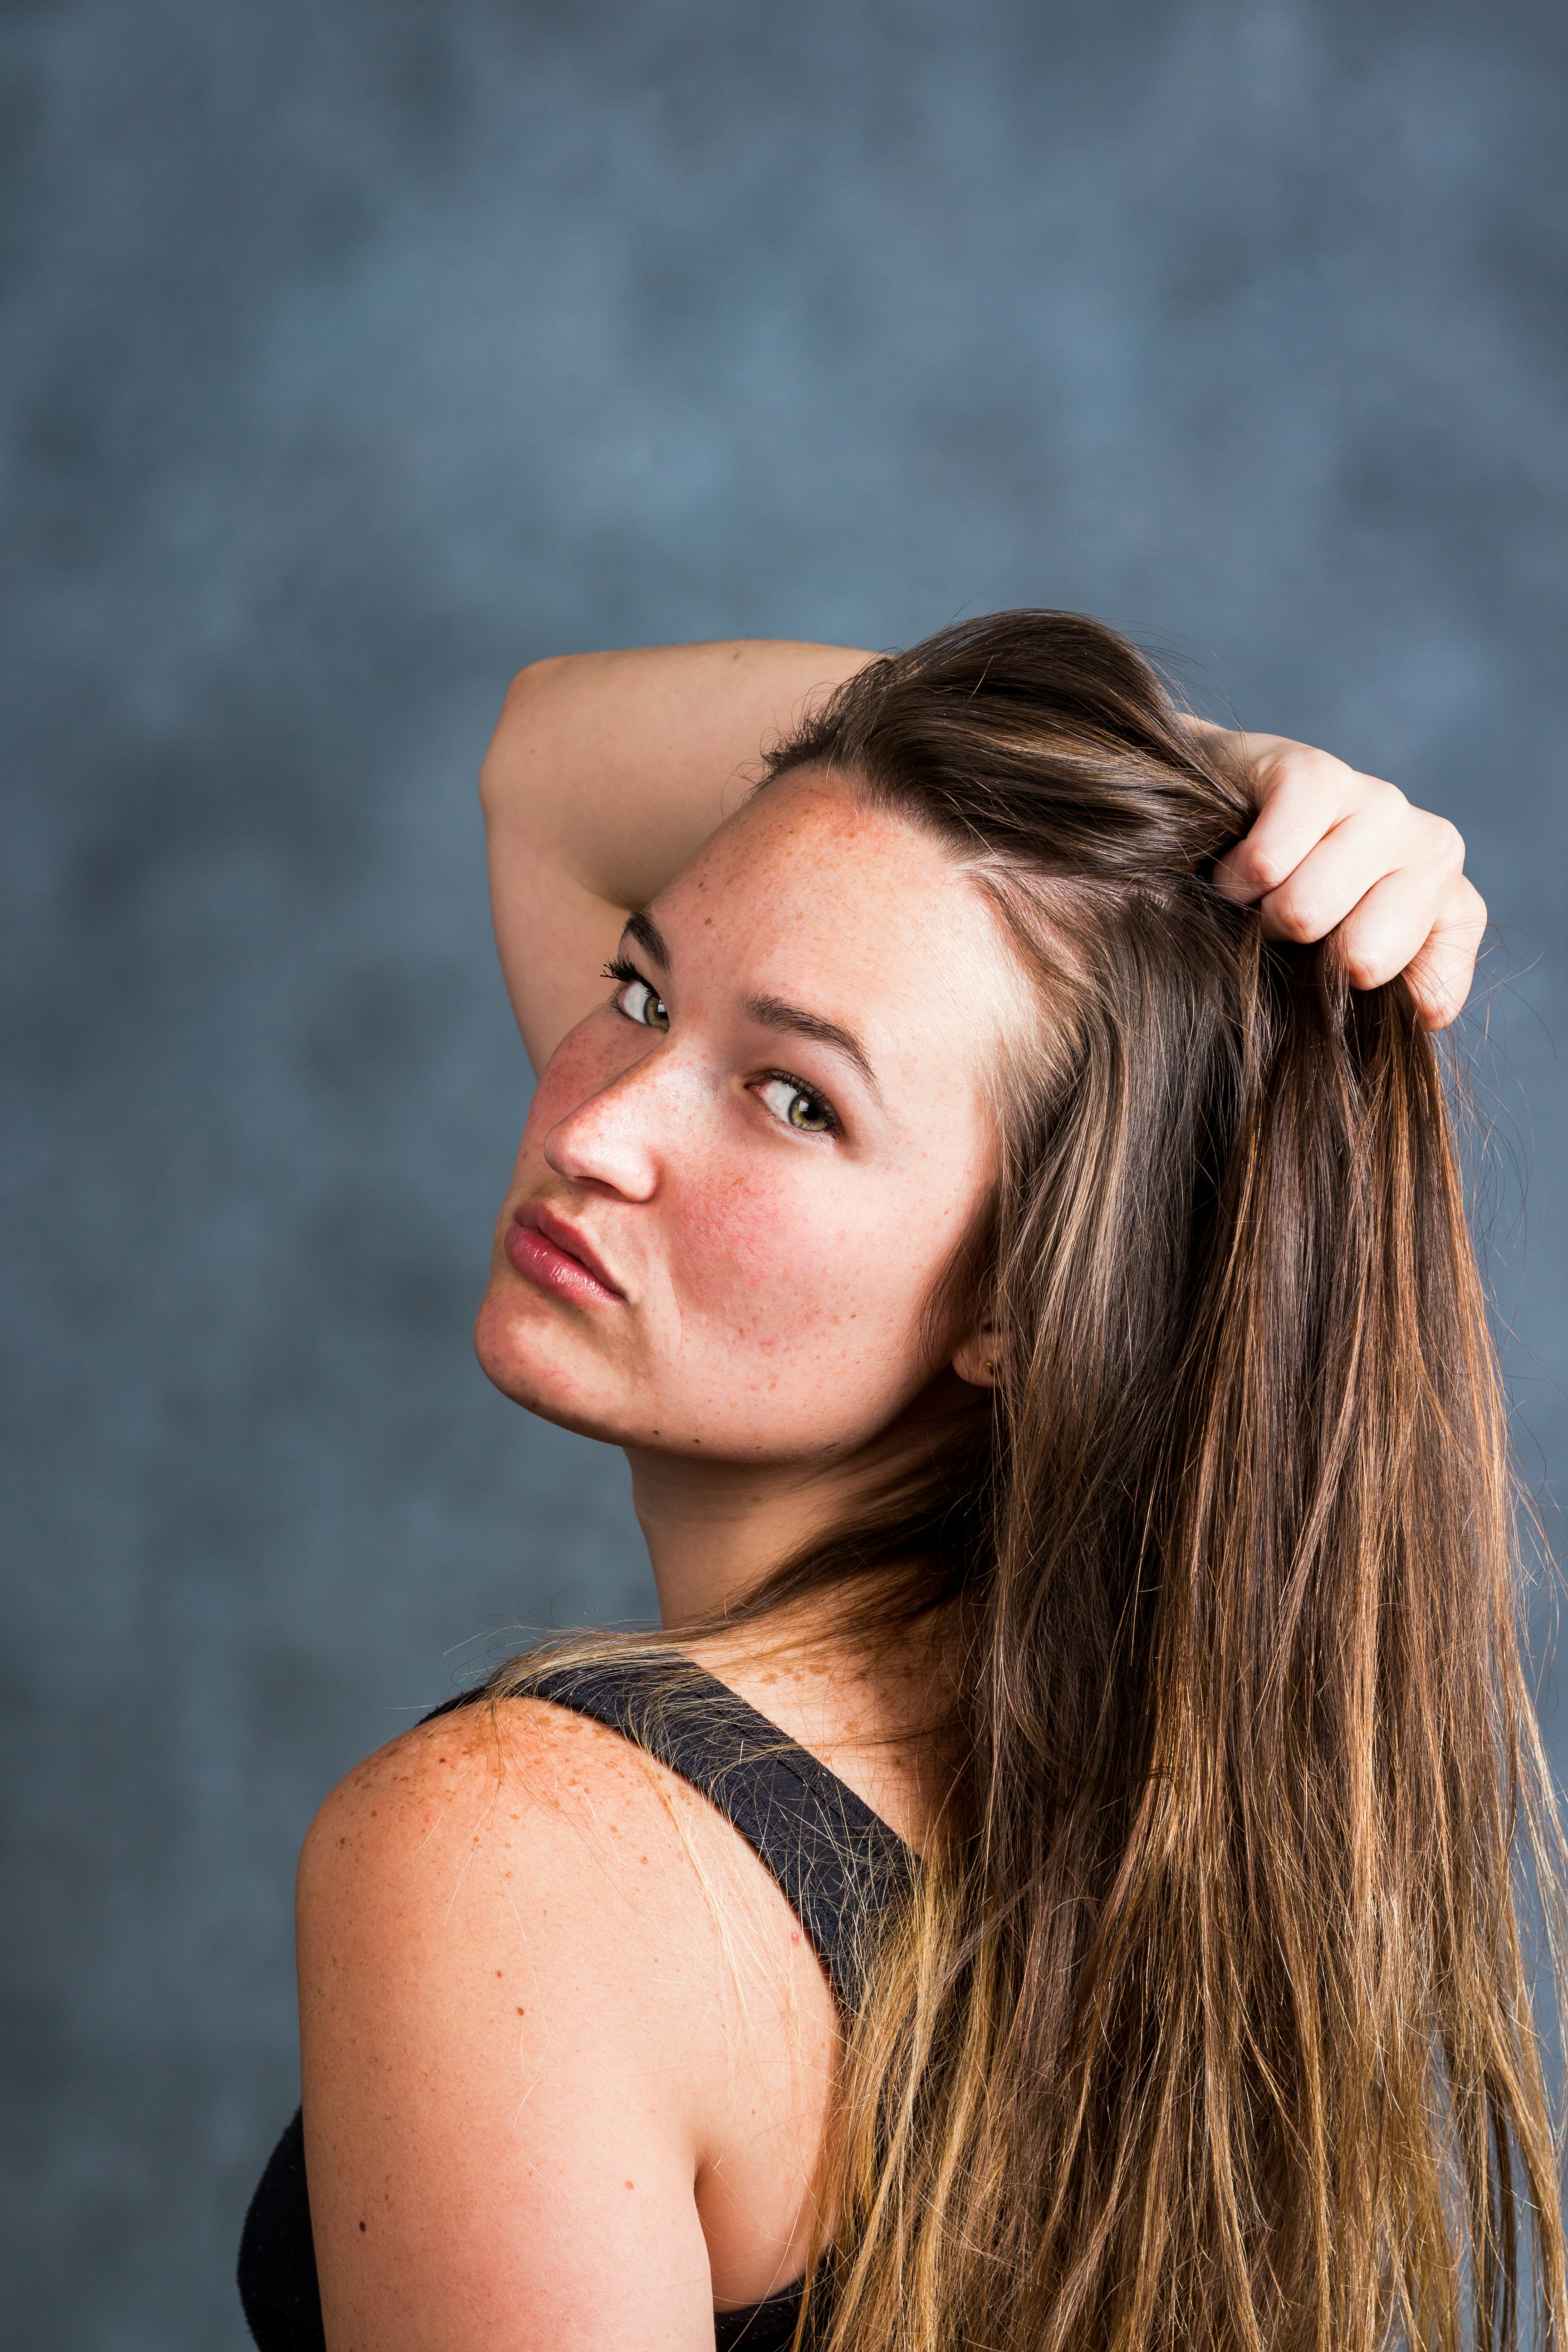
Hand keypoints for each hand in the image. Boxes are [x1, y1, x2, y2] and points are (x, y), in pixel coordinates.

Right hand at [1208, 732, 1485, 1031]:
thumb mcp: (1336, 968)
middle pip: (1362, 958)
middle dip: (1303, 957)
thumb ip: (1381, 1002)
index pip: (1432, 994)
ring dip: (1259, 916)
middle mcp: (1434, 850)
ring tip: (1257, 894)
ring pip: (1306, 911)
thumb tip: (1423, 1015)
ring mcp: (1382, 806)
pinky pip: (1268, 861)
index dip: (1362, 1002)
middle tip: (1286, 930)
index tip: (1334, 978)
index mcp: (1449, 908)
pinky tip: (1236, 865)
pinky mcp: (1317, 774)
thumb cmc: (1280, 908)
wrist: (1213, 824)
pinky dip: (1235, 880)